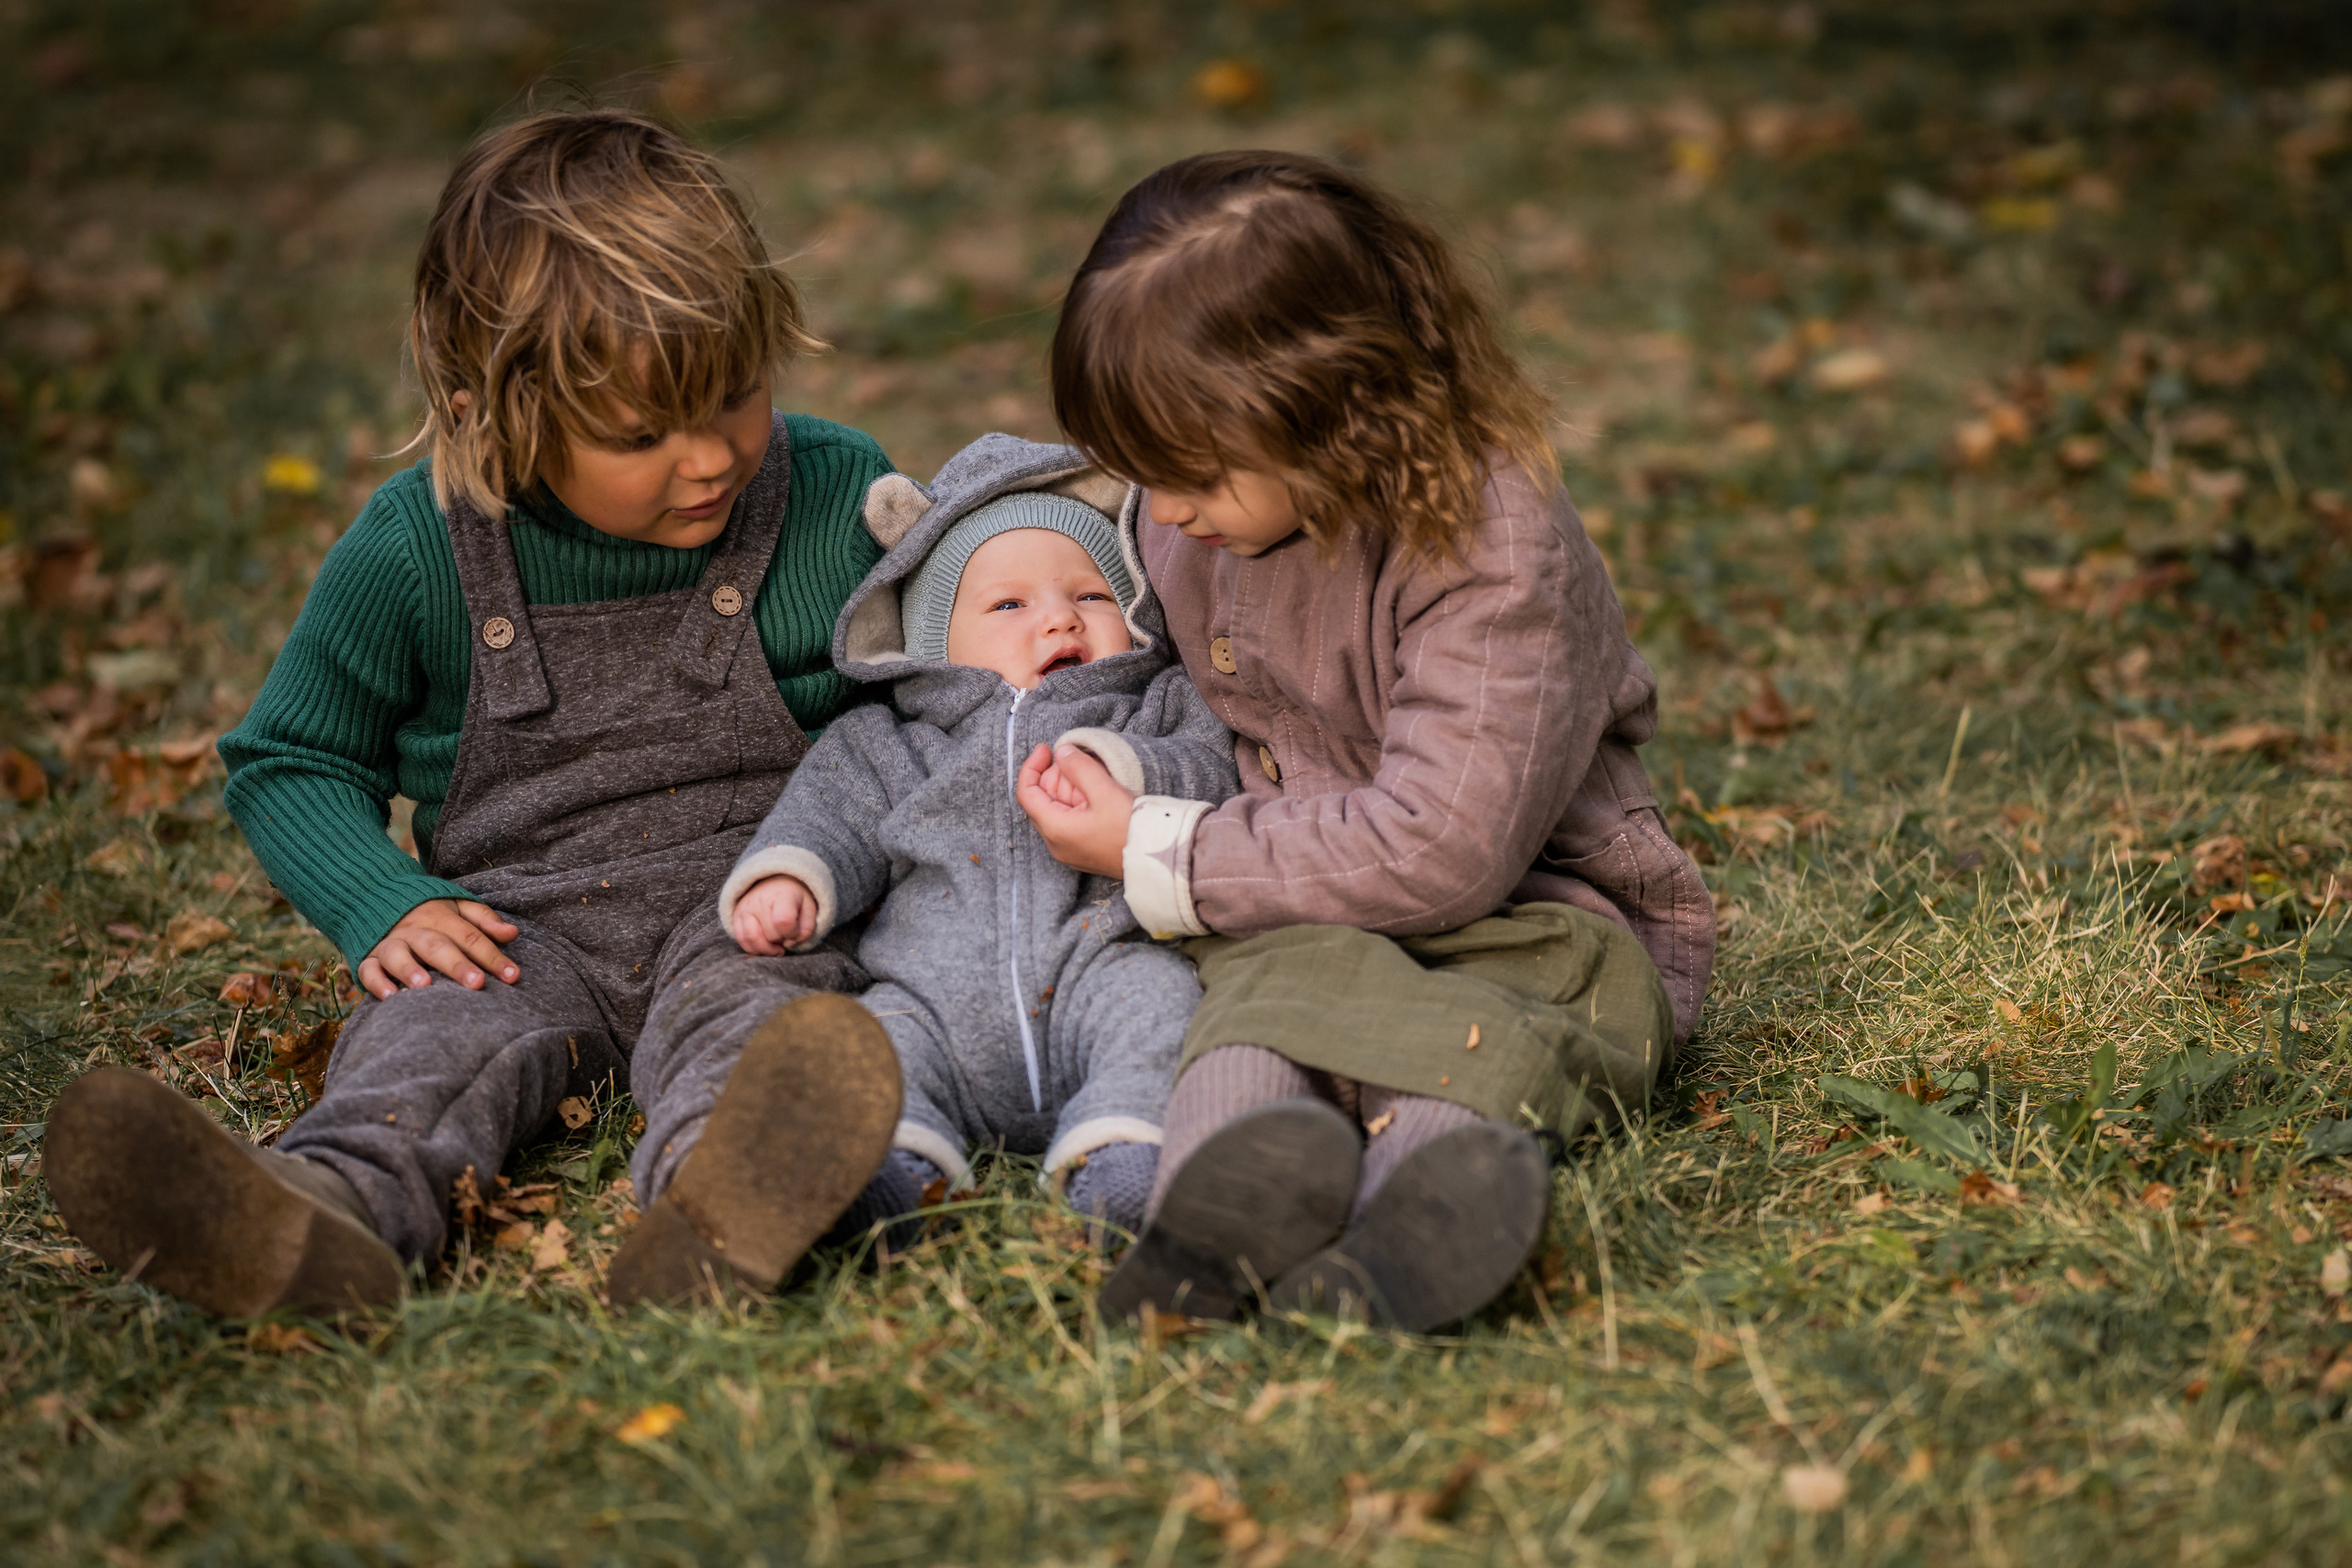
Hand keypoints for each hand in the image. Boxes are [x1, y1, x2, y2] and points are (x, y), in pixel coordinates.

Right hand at [359, 899, 519, 998]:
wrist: (379, 897)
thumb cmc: (430, 911)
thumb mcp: (458, 907)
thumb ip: (484, 919)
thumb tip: (512, 933)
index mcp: (440, 916)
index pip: (470, 937)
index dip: (492, 956)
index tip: (513, 976)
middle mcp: (414, 930)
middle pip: (437, 946)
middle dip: (457, 965)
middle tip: (476, 983)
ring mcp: (390, 943)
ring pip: (397, 954)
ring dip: (410, 969)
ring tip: (425, 986)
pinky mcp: (369, 957)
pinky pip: (368, 970)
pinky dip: (377, 982)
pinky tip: (391, 997)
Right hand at [732, 874, 816, 954]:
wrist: (774, 881)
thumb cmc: (794, 897)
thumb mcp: (809, 908)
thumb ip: (806, 928)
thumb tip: (789, 943)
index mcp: (782, 895)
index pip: (784, 922)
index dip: (792, 934)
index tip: (795, 932)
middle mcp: (760, 900)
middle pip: (770, 935)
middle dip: (781, 941)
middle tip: (786, 936)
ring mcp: (745, 908)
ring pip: (752, 940)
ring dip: (767, 950)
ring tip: (775, 947)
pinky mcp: (736, 916)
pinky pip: (741, 940)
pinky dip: (753, 948)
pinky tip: (764, 946)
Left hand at [1016, 742, 1133, 877]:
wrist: (1158, 860)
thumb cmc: (1132, 828)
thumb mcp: (1104, 790)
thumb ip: (1078, 767)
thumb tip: (1062, 752)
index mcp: (1055, 829)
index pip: (1026, 793)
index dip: (1032, 766)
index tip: (1047, 748)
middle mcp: (1056, 844)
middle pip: (1043, 800)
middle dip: (1057, 775)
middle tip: (1081, 761)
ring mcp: (1070, 849)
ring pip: (1059, 809)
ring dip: (1071, 787)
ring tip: (1095, 775)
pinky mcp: (1084, 850)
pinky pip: (1072, 820)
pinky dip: (1079, 801)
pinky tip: (1098, 792)